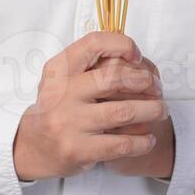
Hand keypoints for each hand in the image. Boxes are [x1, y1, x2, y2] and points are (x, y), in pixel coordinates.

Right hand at [12, 31, 166, 180]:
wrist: (34, 147)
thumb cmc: (57, 107)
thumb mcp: (63, 78)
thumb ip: (90, 64)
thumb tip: (131, 54)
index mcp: (59, 70)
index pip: (93, 44)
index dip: (121, 45)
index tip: (136, 55)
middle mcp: (61, 94)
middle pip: (113, 78)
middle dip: (144, 81)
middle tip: (157, 87)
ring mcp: (69, 122)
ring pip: (123, 112)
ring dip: (150, 110)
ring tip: (161, 110)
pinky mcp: (78, 149)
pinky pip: (121, 144)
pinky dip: (142, 141)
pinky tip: (148, 139)